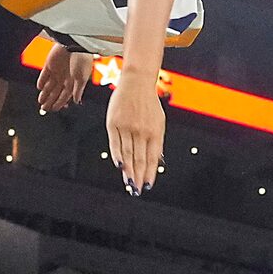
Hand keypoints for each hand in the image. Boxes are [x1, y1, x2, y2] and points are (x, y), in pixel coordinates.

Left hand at [36, 48, 93, 113]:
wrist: (75, 44)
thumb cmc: (82, 60)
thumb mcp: (82, 78)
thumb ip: (78, 90)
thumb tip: (77, 101)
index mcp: (73, 82)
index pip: (65, 96)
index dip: (59, 103)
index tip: (54, 109)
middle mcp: (64, 78)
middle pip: (55, 92)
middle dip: (50, 101)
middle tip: (45, 109)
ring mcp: (56, 72)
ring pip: (48, 86)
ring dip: (45, 94)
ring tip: (41, 102)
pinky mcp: (49, 65)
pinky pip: (44, 75)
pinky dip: (41, 82)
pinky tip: (39, 88)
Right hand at [107, 74, 165, 194]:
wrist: (136, 82)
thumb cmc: (148, 104)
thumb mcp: (158, 122)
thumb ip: (156, 142)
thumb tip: (157, 162)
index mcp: (155, 132)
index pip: (152, 158)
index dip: (150, 174)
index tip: (148, 186)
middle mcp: (142, 131)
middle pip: (139, 159)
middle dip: (138, 177)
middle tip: (136, 191)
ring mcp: (127, 127)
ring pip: (128, 154)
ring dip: (128, 171)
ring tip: (128, 184)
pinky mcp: (114, 123)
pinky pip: (115, 144)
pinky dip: (117, 156)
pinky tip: (120, 166)